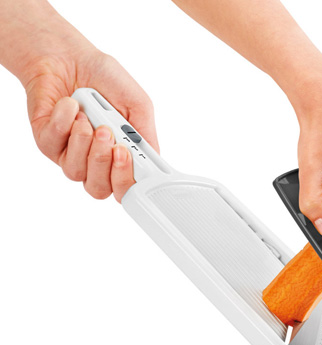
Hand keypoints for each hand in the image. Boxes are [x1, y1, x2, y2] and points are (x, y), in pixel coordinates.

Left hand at [23, 49, 158, 201]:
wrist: (68, 57)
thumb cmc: (105, 80)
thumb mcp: (138, 105)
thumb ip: (146, 134)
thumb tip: (154, 160)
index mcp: (121, 158)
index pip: (125, 188)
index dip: (126, 181)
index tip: (129, 156)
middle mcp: (95, 161)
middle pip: (99, 189)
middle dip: (103, 163)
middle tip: (108, 136)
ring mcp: (70, 154)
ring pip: (76, 172)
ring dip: (83, 142)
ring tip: (88, 118)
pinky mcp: (47, 142)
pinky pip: (54, 145)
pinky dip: (64, 121)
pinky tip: (71, 105)